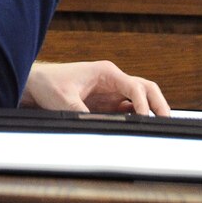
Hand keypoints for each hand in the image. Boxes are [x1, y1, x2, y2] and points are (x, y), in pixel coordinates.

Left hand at [20, 61, 170, 115]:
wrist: (35, 84)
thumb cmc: (48, 85)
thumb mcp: (64, 101)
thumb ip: (83, 114)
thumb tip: (100, 128)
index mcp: (106, 72)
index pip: (134, 86)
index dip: (144, 103)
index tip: (145, 120)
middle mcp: (113, 80)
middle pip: (146, 89)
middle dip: (158, 104)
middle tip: (166, 123)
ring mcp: (111, 91)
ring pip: (141, 99)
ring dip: (151, 111)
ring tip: (159, 129)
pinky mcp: (107, 103)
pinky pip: (129, 110)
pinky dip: (138, 118)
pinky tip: (141, 130)